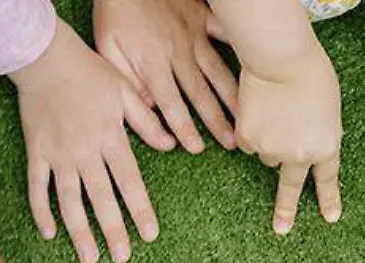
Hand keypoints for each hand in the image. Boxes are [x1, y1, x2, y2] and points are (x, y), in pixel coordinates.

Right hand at [13, 19, 175, 262]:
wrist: (45, 58)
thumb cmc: (89, 72)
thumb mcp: (125, 92)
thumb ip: (147, 122)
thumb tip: (171, 146)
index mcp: (110, 138)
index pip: (129, 182)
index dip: (140, 210)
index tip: (150, 234)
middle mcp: (85, 152)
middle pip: (101, 199)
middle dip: (113, 230)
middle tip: (122, 258)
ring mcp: (58, 155)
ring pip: (69, 201)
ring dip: (79, 232)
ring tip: (89, 257)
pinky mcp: (36, 153)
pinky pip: (37, 187)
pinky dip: (41, 211)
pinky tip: (49, 233)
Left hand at [95, 0, 239, 152]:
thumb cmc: (115, 12)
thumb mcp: (107, 47)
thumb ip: (128, 79)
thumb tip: (150, 106)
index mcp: (152, 61)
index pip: (170, 102)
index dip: (183, 127)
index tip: (196, 148)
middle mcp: (177, 51)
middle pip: (200, 92)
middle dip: (217, 121)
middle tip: (233, 143)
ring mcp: (193, 34)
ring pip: (217, 70)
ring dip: (233, 96)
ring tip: (247, 116)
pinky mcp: (202, 17)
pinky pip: (225, 34)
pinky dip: (241, 49)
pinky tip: (257, 66)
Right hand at [235, 44, 341, 234]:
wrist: (281, 59)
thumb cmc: (311, 74)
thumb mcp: (328, 108)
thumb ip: (319, 133)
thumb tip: (303, 147)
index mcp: (326, 146)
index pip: (327, 179)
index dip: (329, 199)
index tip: (330, 217)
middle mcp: (300, 156)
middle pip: (290, 186)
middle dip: (286, 210)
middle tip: (281, 229)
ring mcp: (272, 150)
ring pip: (267, 154)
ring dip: (269, 139)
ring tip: (275, 110)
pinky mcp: (249, 140)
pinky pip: (248, 142)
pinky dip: (251, 129)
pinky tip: (258, 109)